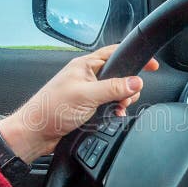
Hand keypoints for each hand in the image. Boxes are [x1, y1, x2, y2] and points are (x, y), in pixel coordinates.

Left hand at [0, 45, 158, 161]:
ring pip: (115, 92)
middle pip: (119, 75)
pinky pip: (107, 105)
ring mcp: (86, 92)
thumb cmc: (51, 110)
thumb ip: (114, 87)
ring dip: (119, 102)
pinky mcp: (86, 107)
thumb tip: (136, 81)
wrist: (35, 133)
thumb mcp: (87, 95)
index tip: (152, 65)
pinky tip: (111, 117)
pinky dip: (112, 111)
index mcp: (85, 65)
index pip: (116, 53)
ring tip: (115, 110)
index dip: (135, 58)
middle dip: (127, 88)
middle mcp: (86, 76)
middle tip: (124, 99)